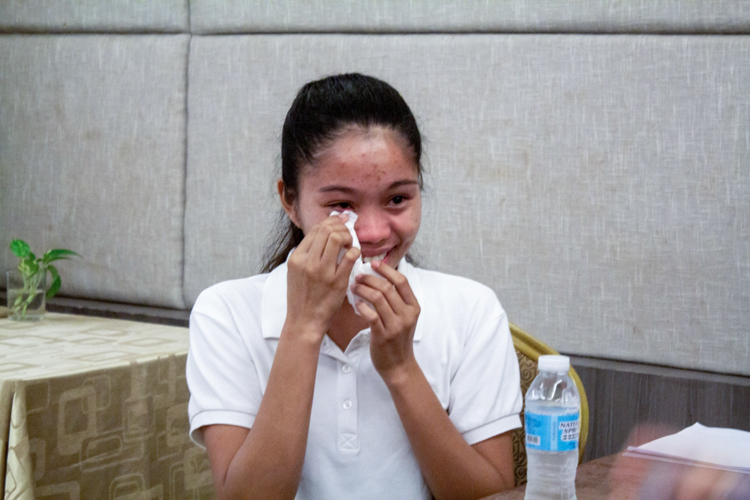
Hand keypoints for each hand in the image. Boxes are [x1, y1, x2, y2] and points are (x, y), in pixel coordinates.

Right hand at [285, 214, 359, 342]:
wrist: (304, 321)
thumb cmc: (302, 297)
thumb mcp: (296, 272)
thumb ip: (307, 254)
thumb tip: (324, 233)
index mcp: (297, 258)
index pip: (315, 230)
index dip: (331, 221)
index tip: (341, 220)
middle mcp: (308, 262)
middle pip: (327, 230)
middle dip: (341, 226)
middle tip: (348, 231)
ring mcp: (322, 271)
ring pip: (337, 238)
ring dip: (348, 236)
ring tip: (350, 243)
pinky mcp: (337, 281)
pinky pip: (350, 256)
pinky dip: (355, 251)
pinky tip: (355, 255)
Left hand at [352, 260, 420, 382]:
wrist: (399, 366)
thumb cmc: (398, 340)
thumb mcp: (405, 318)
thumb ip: (397, 301)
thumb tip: (380, 279)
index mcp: (413, 307)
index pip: (402, 281)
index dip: (387, 270)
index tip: (373, 264)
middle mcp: (407, 315)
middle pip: (387, 288)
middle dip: (370, 279)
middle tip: (358, 276)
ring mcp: (396, 326)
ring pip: (378, 298)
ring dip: (363, 290)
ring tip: (354, 287)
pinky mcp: (383, 335)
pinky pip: (370, 315)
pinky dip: (361, 306)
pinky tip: (356, 303)